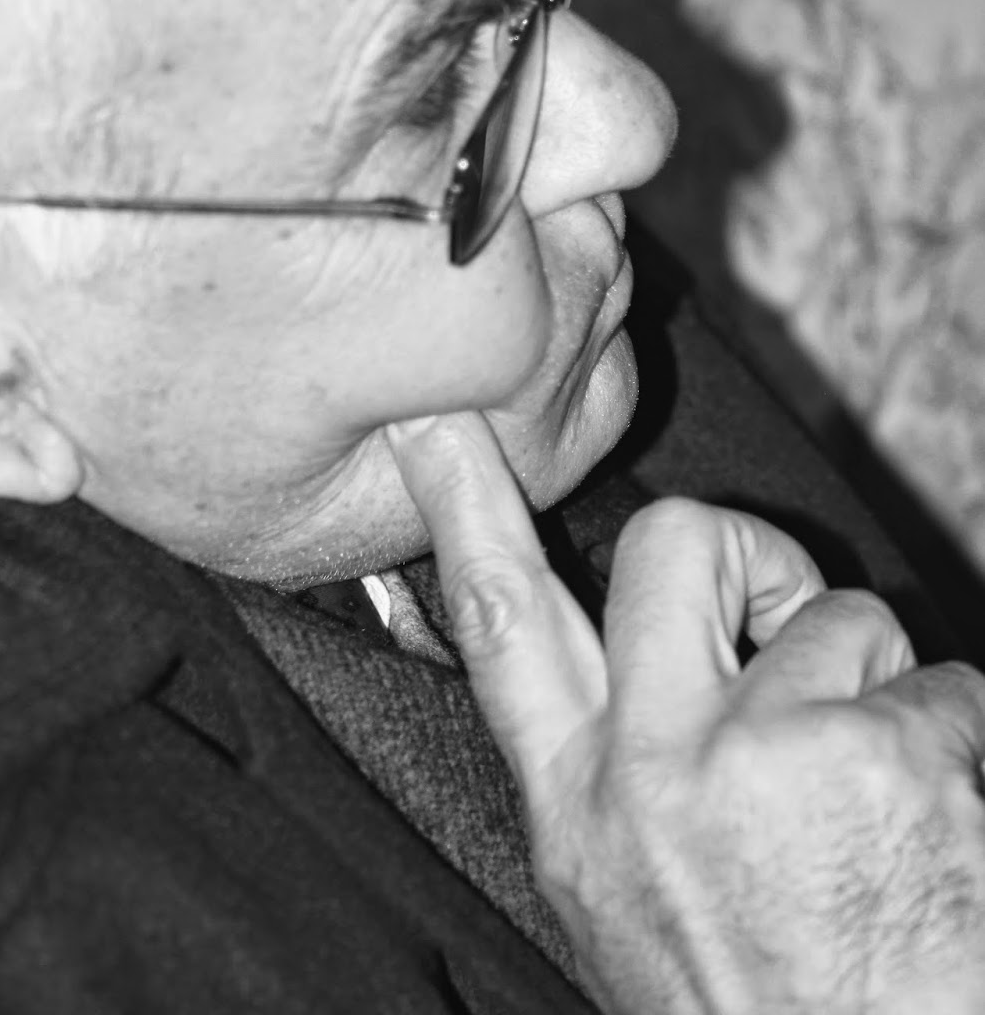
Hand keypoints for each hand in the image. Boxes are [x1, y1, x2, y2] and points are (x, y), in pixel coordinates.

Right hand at [389, 411, 984, 1013]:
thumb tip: (629, 677)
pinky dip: (962, 749)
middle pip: (677, 543)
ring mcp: (773, 755)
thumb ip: (612, 780)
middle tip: (792, 627)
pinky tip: (941, 844)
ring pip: (847, 620)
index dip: (466, 508)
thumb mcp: (626, 907)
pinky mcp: (886, 759)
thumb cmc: (758, 1012)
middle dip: (751, 555)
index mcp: (583, 813)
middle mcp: (659, 770)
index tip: (443, 421)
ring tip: (881, 810)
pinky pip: (949, 688)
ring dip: (885, 697)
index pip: (501, 626)